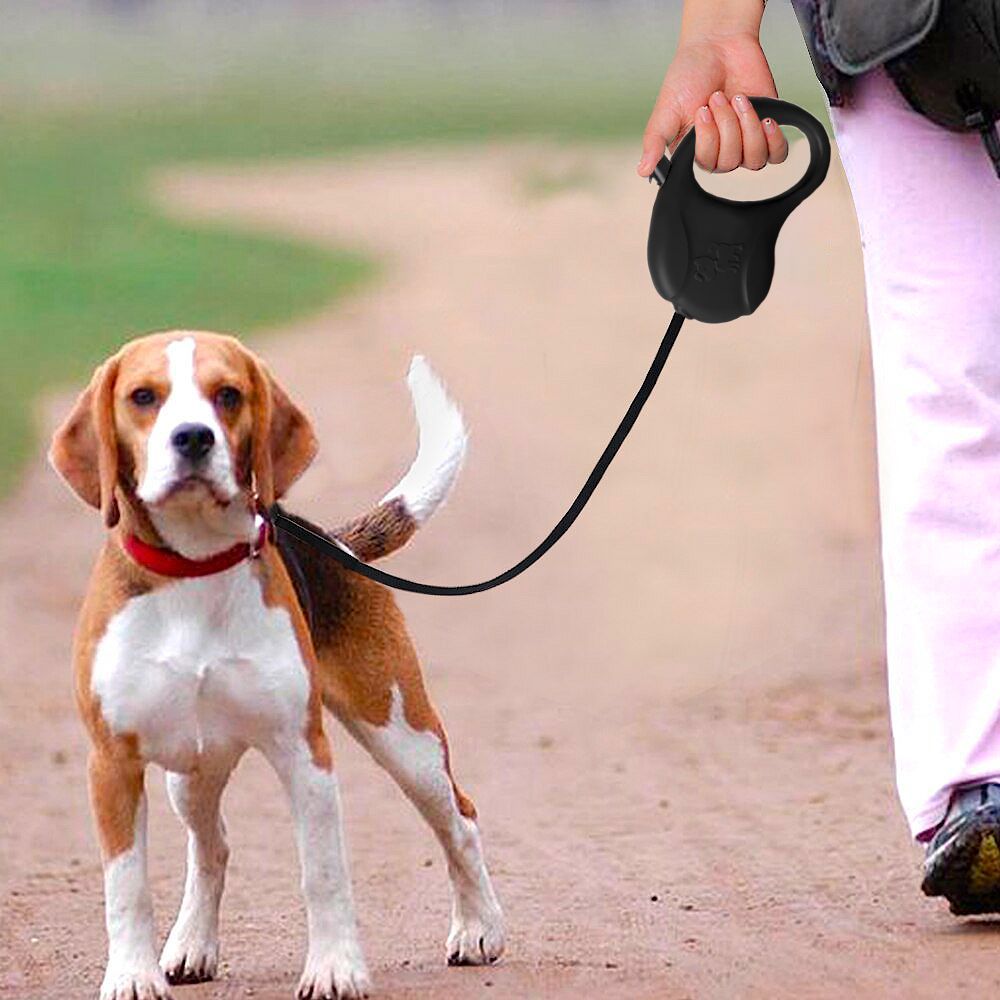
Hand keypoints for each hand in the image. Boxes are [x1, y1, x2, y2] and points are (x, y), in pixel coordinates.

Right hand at [638, 32, 787, 174]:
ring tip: (739, 98)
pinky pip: (777, 154)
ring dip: (747, 126)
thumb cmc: (690, 75)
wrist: (719, 44)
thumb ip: (655, 142)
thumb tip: (643, 171)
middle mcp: (720, 151)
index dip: (709, 140)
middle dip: (726, 125)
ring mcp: (745, 143)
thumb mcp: (666, 109)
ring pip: (754, 159)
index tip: (702, 111)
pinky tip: (766, 121)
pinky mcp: (767, 131)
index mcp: (694, 151)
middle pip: (730, 162)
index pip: (707, 165)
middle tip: (718, 97)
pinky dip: (774, 140)